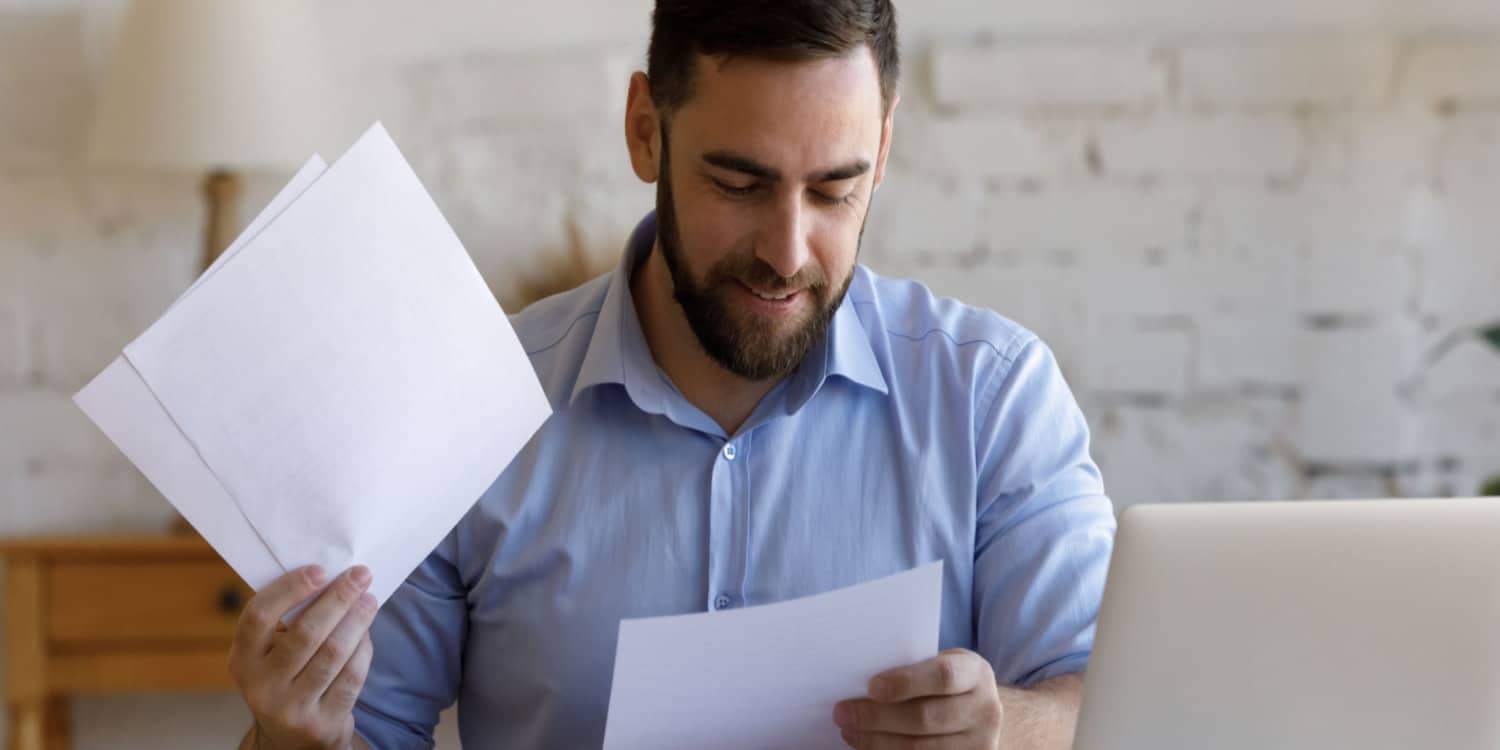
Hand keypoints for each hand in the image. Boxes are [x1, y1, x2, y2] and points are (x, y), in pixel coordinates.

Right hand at [228, 565, 377, 749]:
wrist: (292, 739)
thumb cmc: (285, 677)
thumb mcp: (270, 655)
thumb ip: (287, 621)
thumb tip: (330, 577)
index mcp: (243, 660)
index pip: (258, 616)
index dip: (290, 589)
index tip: (320, 570)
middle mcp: (261, 686)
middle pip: (305, 633)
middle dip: (338, 599)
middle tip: (360, 575)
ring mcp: (291, 708)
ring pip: (333, 654)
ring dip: (357, 620)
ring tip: (369, 600)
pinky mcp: (322, 723)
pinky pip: (351, 677)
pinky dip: (363, 650)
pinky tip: (367, 633)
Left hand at [834, 649, 1003, 748]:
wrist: (979, 713)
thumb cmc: (946, 684)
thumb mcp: (940, 665)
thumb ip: (912, 670)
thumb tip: (860, 682)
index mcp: (976, 673)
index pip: (943, 676)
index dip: (906, 682)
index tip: (871, 687)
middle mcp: (985, 709)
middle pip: (926, 717)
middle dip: (878, 717)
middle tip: (843, 713)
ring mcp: (980, 743)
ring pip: (920, 748)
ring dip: (877, 742)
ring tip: (849, 731)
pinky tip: (868, 747)